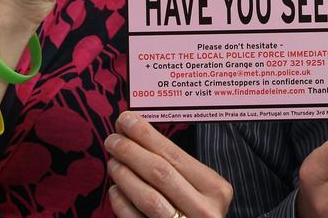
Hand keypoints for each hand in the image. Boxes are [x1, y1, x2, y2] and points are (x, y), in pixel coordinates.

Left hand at [106, 112, 231, 217]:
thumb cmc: (198, 209)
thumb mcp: (201, 186)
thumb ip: (176, 164)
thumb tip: (134, 130)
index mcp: (215, 188)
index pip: (174, 155)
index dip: (146, 135)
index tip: (125, 120)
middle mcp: (204, 210)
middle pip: (160, 173)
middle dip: (131, 151)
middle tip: (112, 140)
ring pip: (148, 198)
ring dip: (124, 175)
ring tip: (112, 162)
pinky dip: (122, 203)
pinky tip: (115, 190)